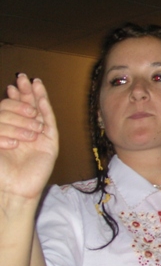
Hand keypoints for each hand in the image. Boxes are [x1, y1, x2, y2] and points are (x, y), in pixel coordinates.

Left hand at [0, 74, 58, 202]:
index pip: (13, 112)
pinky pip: (48, 121)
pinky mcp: (50, 142)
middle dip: (23, 93)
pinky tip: (41, 96)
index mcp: (11, 134)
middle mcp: (25, 134)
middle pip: (26, 109)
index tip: (10, 87)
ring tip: (31, 81)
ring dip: (35, 96)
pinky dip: (45, 107)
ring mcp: (39, 137)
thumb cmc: (0, 170)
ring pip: (38, 112)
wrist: (13, 188)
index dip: (12, 99)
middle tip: (21, 78)